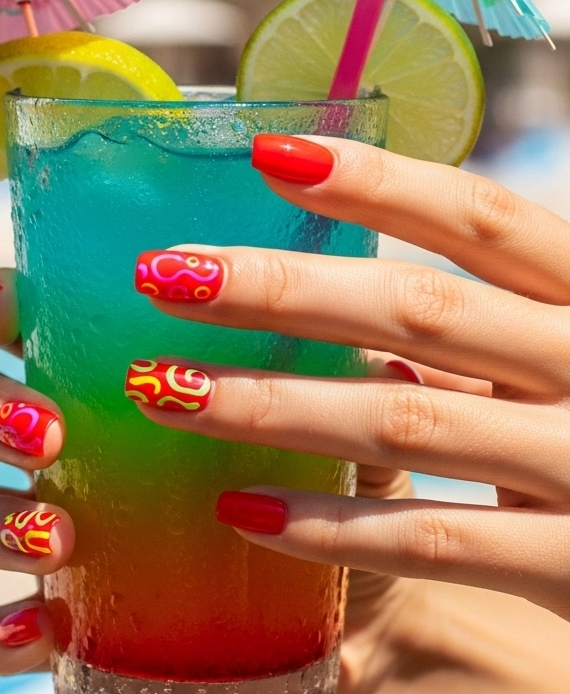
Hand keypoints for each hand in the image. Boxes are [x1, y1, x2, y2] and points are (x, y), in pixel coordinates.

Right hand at [0, 265, 422, 677]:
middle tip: (46, 432)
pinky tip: (40, 627)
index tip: (4, 306)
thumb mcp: (350, 414)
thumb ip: (348, 371)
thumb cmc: (346, 478)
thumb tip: (377, 333)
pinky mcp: (69, 620)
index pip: (24, 318)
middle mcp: (65, 442)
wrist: (369, 609)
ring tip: (56, 537)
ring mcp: (52, 531)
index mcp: (112, 367)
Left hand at [131, 135, 569, 629]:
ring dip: (272, 403)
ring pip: (405, 418)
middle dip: (281, 289)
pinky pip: (434, 539)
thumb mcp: (568, 358)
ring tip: (165, 389)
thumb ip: (484, 329)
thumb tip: (330, 285)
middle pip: (420, 308)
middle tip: (163, 275)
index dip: (378, 180)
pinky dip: (333, 526)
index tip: (266, 154)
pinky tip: (241, 511)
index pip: (482, 218)